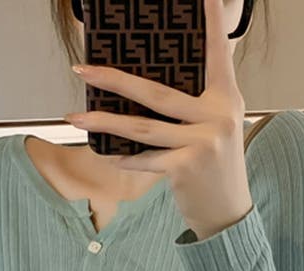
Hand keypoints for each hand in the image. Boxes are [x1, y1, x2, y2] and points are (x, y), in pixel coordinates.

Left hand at [63, 0, 253, 241]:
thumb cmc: (215, 166)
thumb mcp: (218, 126)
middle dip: (114, 79)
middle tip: (81, 67)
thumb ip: (201, 99)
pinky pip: (147, 159)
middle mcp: (218, 117)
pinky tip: (106, 154)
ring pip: (144, 127)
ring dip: (105, 121)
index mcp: (227, 99)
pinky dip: (125, 158)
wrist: (228, 213)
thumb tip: (155, 78)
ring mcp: (204, 143)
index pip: (218, 54)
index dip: (210, 23)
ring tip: (75, 116)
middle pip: (158, 92)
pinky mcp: (189, 168)